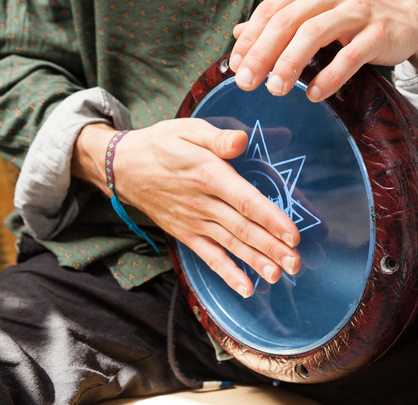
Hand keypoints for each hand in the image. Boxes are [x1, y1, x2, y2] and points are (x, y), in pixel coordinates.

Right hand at [73, 120, 301, 297]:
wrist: (122, 168)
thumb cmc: (161, 145)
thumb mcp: (187, 130)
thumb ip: (218, 137)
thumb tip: (243, 140)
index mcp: (208, 174)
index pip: (245, 200)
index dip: (270, 218)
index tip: (292, 234)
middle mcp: (203, 203)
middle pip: (242, 228)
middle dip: (271, 247)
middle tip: (296, 263)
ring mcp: (194, 222)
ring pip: (230, 245)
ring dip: (255, 262)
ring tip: (278, 276)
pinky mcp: (186, 234)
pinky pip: (209, 257)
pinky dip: (227, 274)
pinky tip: (245, 289)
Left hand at [228, 0, 417, 102]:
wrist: (405, 18)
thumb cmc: (351, 18)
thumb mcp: (313, 12)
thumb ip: (279, 21)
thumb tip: (238, 34)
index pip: (271, 10)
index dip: (250, 39)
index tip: (236, 66)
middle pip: (288, 21)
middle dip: (263, 54)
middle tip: (247, 83)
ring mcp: (357, 10)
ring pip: (314, 34)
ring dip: (290, 64)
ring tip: (276, 90)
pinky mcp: (378, 32)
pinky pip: (349, 56)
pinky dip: (329, 77)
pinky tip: (314, 94)